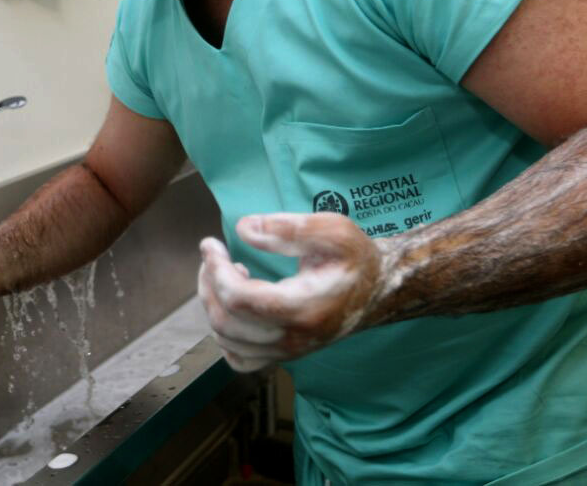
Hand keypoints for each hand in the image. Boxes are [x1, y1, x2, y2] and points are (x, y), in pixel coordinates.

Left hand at [197, 213, 382, 371]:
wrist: (377, 290)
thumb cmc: (355, 258)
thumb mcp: (333, 230)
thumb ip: (288, 227)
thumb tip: (243, 230)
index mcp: (304, 308)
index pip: (239, 299)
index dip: (216, 270)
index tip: (211, 244)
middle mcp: (293, 338)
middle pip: (226, 322)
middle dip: (208, 284)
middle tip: (214, 256)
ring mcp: (288, 352)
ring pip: (227, 341)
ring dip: (213, 305)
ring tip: (226, 274)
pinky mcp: (284, 356)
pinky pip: (240, 359)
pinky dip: (225, 335)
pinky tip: (234, 306)